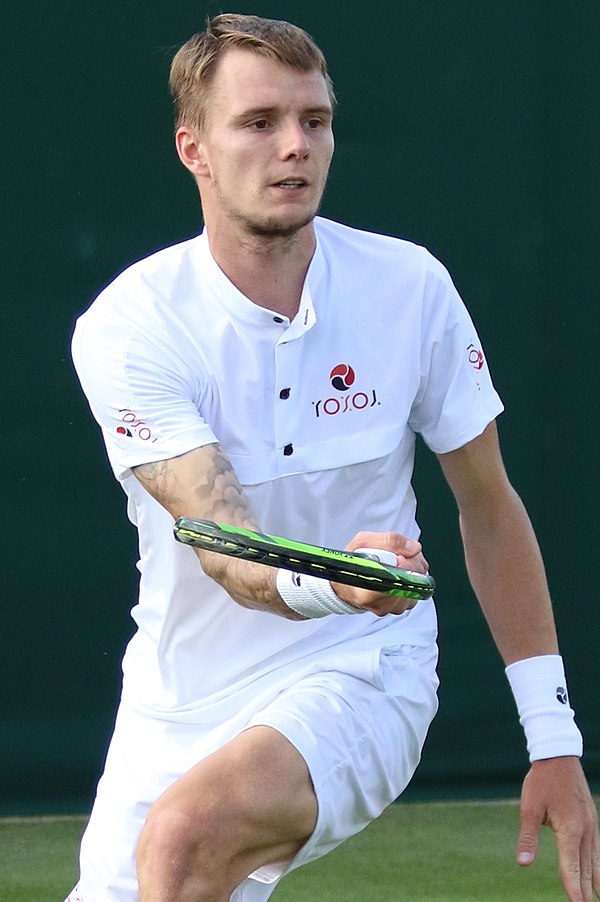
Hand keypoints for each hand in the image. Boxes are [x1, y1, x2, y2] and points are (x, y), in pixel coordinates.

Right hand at [331, 530, 427, 615]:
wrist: (347, 583)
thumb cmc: (352, 563)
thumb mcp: (362, 542)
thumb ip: (388, 540)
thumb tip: (414, 548)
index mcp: (368, 593)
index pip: (399, 582)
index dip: (405, 566)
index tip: (399, 556)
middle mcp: (382, 605)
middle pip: (413, 583)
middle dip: (412, 562)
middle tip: (399, 554)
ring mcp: (393, 608)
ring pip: (419, 586)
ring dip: (414, 569)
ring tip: (398, 561)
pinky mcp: (402, 607)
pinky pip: (418, 590)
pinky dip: (414, 577)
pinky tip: (402, 570)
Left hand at [517, 756, 599, 900]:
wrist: (559, 756)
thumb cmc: (541, 782)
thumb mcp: (529, 808)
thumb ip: (528, 838)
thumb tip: (523, 864)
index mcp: (570, 830)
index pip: (571, 868)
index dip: (573, 891)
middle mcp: (585, 831)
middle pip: (586, 870)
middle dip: (586, 893)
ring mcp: (591, 826)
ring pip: (595, 862)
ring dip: (594, 883)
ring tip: (594, 899)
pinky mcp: (591, 821)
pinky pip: (597, 851)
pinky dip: (597, 867)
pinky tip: (596, 877)